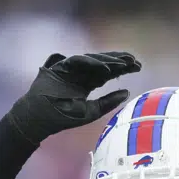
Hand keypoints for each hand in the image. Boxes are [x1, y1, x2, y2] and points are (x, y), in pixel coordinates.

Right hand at [7, 52, 141, 143]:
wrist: (40, 119)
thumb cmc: (64, 117)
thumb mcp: (92, 111)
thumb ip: (108, 102)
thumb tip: (128, 92)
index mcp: (87, 83)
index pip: (108, 73)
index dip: (123, 69)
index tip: (138, 67)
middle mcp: (80, 74)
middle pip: (103, 63)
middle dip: (119, 61)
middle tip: (136, 61)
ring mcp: (71, 69)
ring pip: (93, 60)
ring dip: (109, 60)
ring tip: (125, 62)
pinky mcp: (61, 67)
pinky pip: (78, 61)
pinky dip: (91, 63)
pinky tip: (106, 67)